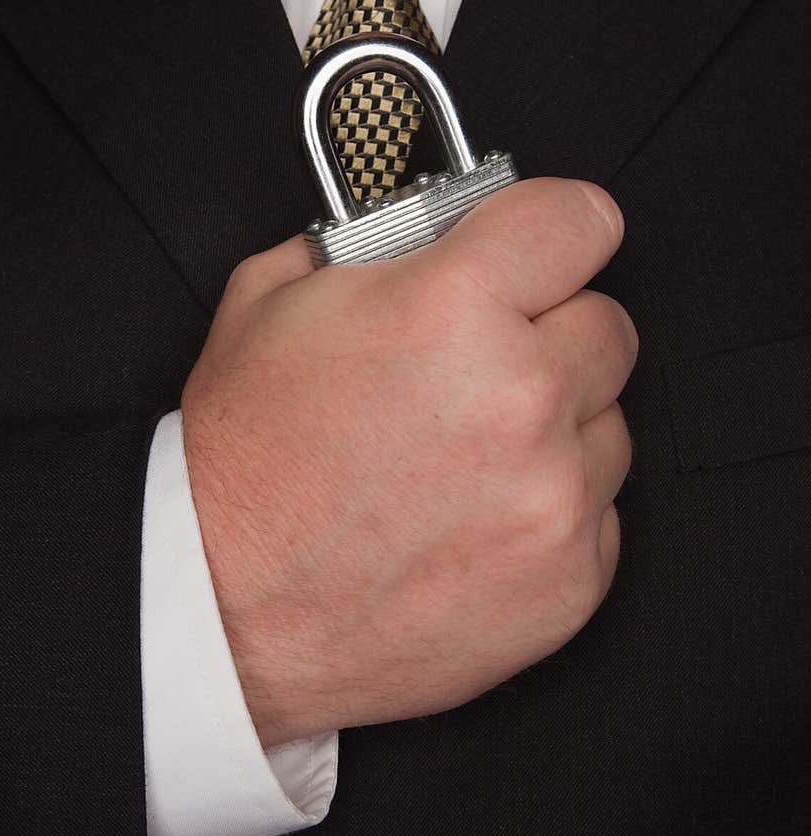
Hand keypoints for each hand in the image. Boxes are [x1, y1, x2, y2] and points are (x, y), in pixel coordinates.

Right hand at [182, 178, 636, 746]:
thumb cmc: (241, 471)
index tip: (549, 247)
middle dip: (551, 334)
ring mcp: (554, 498)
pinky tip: (475, 521)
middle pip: (607, 325)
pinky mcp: (570, 581)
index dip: (558, 229)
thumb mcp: (267, 306)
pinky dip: (552, 511)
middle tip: (482, 366)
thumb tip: (427, 231)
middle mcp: (521, 398)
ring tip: (466, 460)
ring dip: (556, 430)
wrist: (225, 615)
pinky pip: (601, 514)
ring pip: (609, 423)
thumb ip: (365, 245)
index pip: (580, 220)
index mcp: (451, 307)